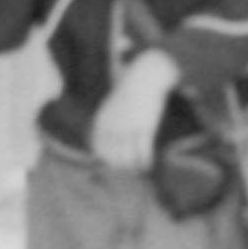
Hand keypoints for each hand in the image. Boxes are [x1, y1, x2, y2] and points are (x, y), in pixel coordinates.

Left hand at [92, 50, 178, 171]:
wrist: (144, 77)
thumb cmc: (129, 94)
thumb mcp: (112, 107)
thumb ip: (107, 125)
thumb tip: (106, 144)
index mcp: (102, 121)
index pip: (100, 149)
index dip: (107, 160)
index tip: (114, 165)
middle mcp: (114, 126)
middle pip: (114, 156)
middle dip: (121, 166)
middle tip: (128, 170)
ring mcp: (129, 127)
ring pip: (129, 156)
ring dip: (133, 166)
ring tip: (138, 170)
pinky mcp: (145, 126)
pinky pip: (144, 151)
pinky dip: (145, 160)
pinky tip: (148, 164)